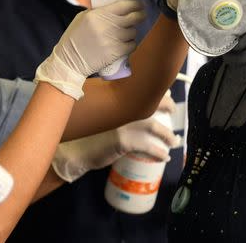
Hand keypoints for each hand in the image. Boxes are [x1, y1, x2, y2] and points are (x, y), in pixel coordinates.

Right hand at [35, 0, 145, 98]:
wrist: (70, 60)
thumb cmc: (75, 37)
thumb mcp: (83, 18)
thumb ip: (98, 11)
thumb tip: (116, 7)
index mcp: (98, 14)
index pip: (124, 5)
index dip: (135, 4)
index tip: (139, 4)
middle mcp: (108, 25)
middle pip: (133, 18)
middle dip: (140, 15)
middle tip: (141, 15)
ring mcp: (113, 39)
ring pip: (133, 32)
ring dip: (131, 31)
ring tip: (125, 33)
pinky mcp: (116, 52)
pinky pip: (132, 45)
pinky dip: (131, 44)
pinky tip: (125, 43)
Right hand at [51, 92, 179, 181]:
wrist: (72, 148)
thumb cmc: (83, 128)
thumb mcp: (97, 108)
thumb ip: (112, 101)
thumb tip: (128, 97)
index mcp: (116, 96)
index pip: (142, 89)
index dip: (157, 91)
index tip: (166, 95)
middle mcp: (122, 107)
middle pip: (153, 103)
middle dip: (167, 106)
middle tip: (173, 111)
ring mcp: (124, 123)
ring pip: (154, 127)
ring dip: (168, 135)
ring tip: (174, 141)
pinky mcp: (123, 140)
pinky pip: (147, 147)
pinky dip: (158, 153)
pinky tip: (163, 157)